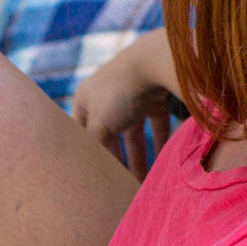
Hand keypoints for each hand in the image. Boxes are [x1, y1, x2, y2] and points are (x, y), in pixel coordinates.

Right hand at [73, 30, 178, 180]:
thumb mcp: (100, 124)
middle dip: (117, 161)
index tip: (96, 179)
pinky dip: (159, 142)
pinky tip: (164, 162)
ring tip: (145, 183)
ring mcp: (132, 94)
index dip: (89, 156)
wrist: (156, 60)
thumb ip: (92, 149)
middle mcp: (106, 94)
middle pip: (110, 135)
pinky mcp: (155, 95)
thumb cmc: (120, 92)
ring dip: (140, 156)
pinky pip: (155, 123)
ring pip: (134, 132)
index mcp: (86, 97)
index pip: (82, 134)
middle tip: (123, 186)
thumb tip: (83, 174)